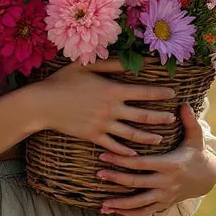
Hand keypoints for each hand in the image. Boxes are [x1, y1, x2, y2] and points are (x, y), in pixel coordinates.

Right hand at [24, 55, 177, 156]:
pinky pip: (114, 146)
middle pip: (143, 115)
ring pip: (132, 134)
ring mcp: (103, 124)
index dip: (160, 93)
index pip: (143, 92)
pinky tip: (135, 154)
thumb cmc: (63, 80)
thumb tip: (131, 61)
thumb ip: (111, 63)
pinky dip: (126, 151)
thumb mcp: (86, 66)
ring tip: (160, 138)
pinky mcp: (93, 136)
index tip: (172, 94)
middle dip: (160, 118)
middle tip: (172, 119)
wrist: (43, 103)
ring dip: (149, 137)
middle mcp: (111, 109)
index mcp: (112, 90)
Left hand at [97, 101, 215, 215]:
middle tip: (98, 173)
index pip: (141, 163)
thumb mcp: (196, 137)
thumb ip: (189, 121)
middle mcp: (166, 182)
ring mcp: (165, 196)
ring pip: (139, 203)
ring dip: (120, 204)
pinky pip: (145, 211)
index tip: (104, 155)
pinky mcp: (164, 204)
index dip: (122, 160)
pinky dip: (129, 213)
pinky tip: (114, 211)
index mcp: (170, 164)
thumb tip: (183, 103)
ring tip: (102, 205)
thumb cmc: (196, 152)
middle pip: (136, 182)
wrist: (207, 177)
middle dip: (116, 178)